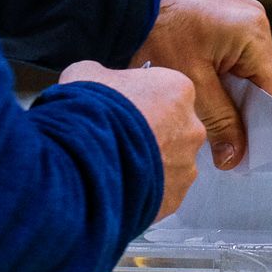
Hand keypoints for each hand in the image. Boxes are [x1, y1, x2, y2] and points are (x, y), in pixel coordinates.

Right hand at [59, 61, 205, 218]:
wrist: (81, 160)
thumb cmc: (90, 115)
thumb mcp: (87, 73)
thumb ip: (104, 76)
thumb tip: (98, 81)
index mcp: (177, 90)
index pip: (166, 93)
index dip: (141, 102)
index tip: (124, 109)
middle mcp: (190, 129)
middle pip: (174, 130)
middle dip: (151, 136)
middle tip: (119, 139)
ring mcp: (185, 167)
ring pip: (171, 165)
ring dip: (149, 165)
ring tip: (117, 166)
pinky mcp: (174, 198)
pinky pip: (162, 193)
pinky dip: (144, 191)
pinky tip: (119, 186)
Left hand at [133, 0, 271, 169]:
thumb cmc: (156, 33)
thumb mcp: (192, 83)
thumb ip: (219, 122)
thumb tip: (234, 158)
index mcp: (254, 34)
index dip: (262, 125)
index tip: (244, 152)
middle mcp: (254, 22)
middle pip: (261, 83)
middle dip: (242, 114)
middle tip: (224, 145)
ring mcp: (239, 18)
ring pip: (244, 73)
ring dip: (228, 98)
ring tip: (209, 121)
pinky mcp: (222, 20)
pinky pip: (231, 59)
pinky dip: (219, 81)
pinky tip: (201, 97)